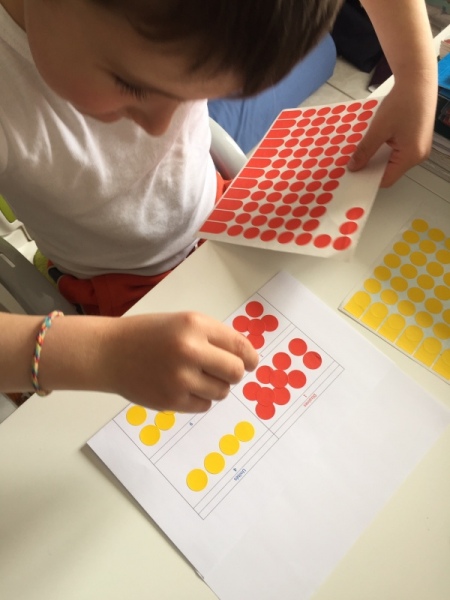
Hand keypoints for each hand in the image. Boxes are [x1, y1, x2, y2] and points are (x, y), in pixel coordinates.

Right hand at [102, 312, 258, 411]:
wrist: (110, 352)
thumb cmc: (149, 334)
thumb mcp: (182, 322)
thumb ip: (214, 337)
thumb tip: (247, 359)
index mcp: (194, 325)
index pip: (239, 346)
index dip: (250, 357)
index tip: (251, 362)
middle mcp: (189, 350)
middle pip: (236, 372)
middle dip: (234, 373)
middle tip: (223, 370)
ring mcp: (180, 378)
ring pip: (222, 391)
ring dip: (217, 386)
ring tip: (197, 376)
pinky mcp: (172, 401)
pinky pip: (204, 405)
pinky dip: (200, 398)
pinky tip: (184, 387)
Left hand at [348, 74, 436, 186]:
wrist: (418, 81)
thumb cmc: (402, 102)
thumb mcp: (378, 129)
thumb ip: (365, 151)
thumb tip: (354, 167)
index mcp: (411, 156)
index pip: (386, 179)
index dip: (369, 179)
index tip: (353, 175)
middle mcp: (418, 156)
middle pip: (390, 171)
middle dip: (372, 167)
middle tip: (353, 164)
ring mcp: (419, 148)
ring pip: (393, 161)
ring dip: (378, 157)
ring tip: (361, 153)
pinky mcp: (417, 140)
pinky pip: (398, 152)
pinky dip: (385, 150)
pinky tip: (374, 144)